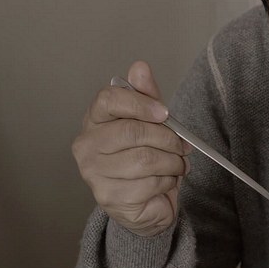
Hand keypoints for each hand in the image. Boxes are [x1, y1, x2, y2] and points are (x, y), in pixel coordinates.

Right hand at [72, 61, 191, 236]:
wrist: (147, 201)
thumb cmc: (147, 155)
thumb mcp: (152, 121)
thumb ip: (147, 95)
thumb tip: (139, 67)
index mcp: (95, 120)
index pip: (108, 99)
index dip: (141, 103)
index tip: (165, 113)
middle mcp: (87, 145)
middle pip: (133, 131)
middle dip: (167, 139)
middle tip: (182, 146)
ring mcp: (93, 173)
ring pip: (145, 159)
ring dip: (172, 163)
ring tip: (176, 165)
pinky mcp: (108, 197)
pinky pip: (149, 183)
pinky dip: (167, 182)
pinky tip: (164, 182)